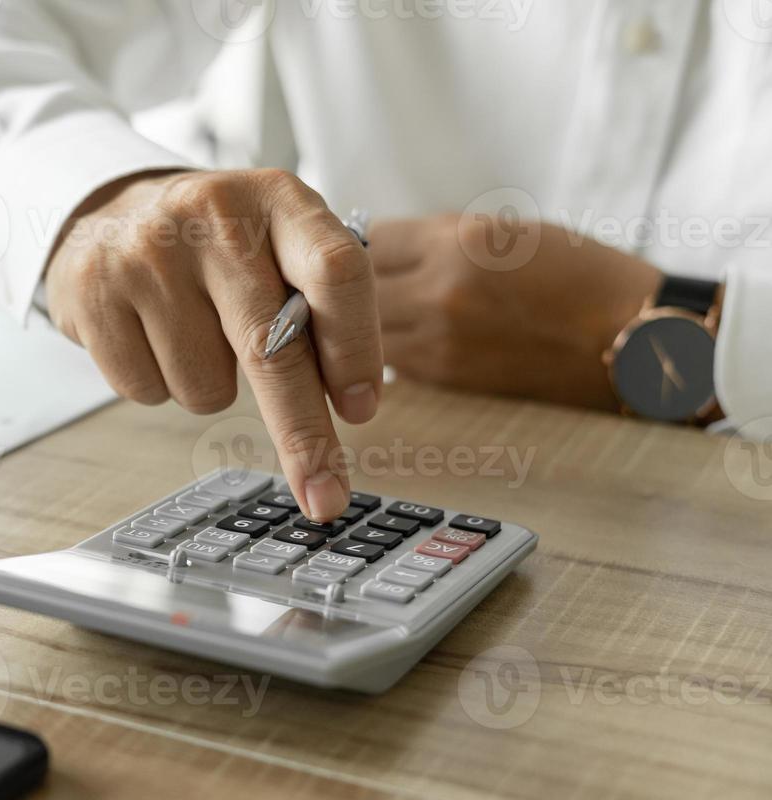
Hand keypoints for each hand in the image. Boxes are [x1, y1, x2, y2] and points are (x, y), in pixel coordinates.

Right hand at [44, 169, 382, 520]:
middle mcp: (213, 218)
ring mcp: (147, 255)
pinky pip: (148, 391)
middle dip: (303, 437)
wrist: (109, 211)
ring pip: (205, 387)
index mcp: (276, 201)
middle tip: (324, 497)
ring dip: (209, 386)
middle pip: (271, 348)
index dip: (354, 348)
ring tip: (191, 331)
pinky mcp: (94, 293)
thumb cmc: (215, 243)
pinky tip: (149, 335)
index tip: (361, 412)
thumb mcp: (276, 243)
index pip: (334, 272)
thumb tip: (345, 403)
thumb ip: (317, 305)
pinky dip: (158, 382)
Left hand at [370, 215, 661, 410]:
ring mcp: (438, 341)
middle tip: (360, 285)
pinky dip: (390, 352)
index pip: (369, 237)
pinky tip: (410, 343)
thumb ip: (442, 239)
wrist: (632, 340)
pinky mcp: (445, 380)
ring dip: (364, 325)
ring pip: (363, 332)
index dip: (362, 242)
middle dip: (353, 286)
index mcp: (460, 241)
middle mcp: (441, 290)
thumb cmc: (581, 277)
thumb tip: (381, 246)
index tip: (361, 247)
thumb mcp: (510, 233)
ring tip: (384, 316)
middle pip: (355, 288)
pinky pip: (391, 362)